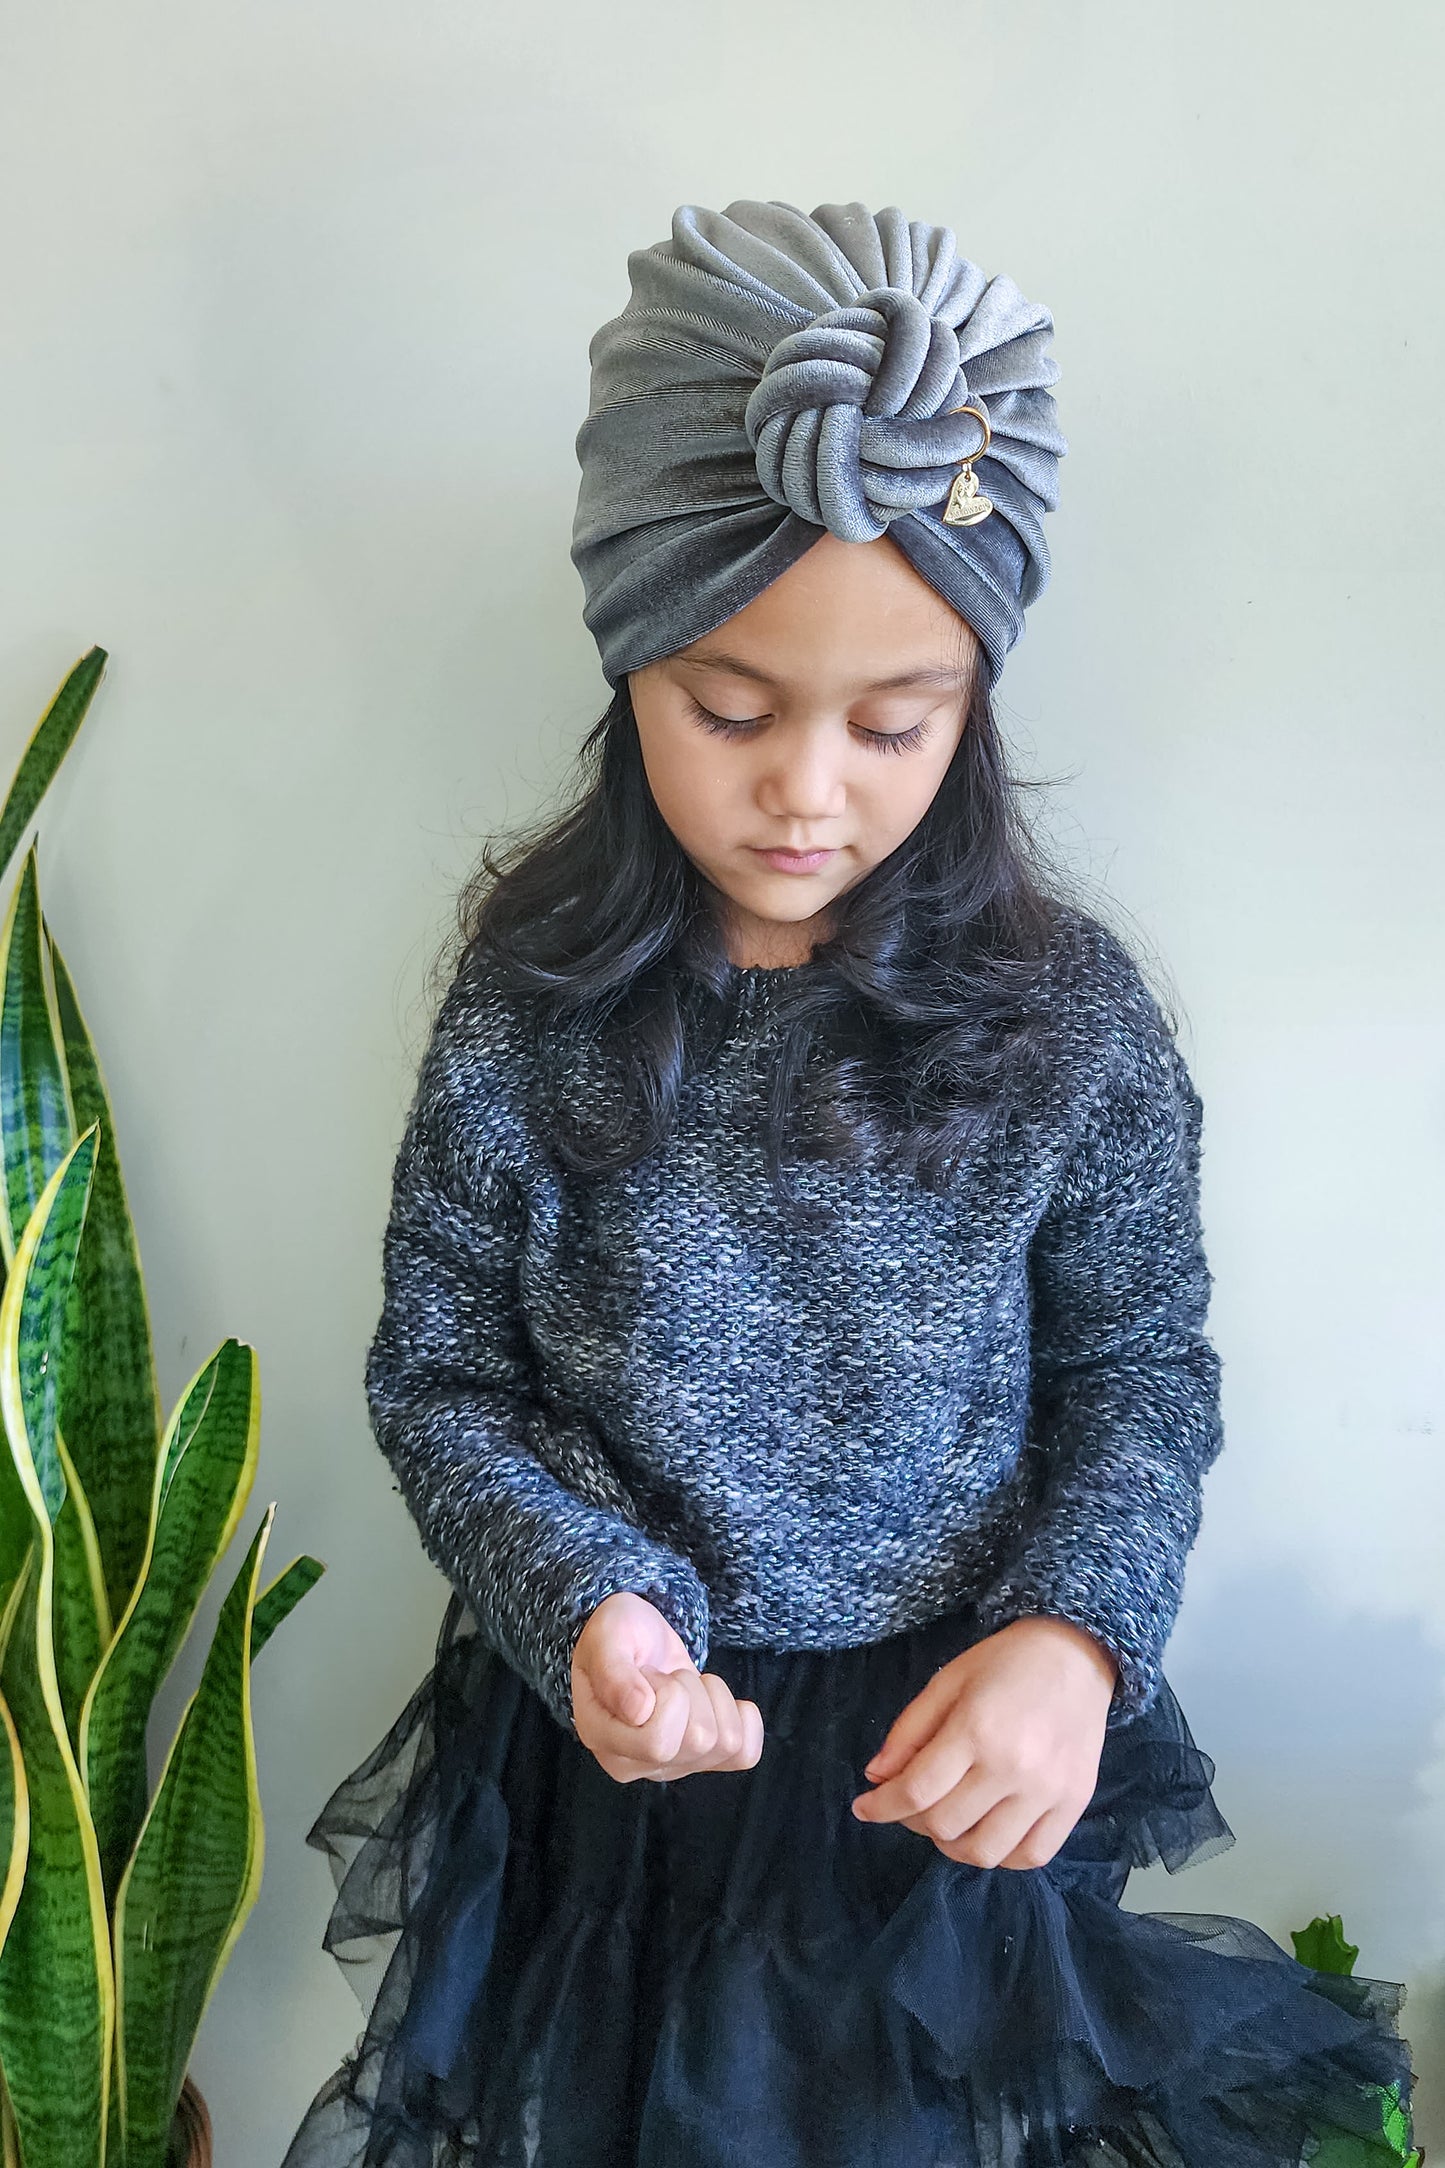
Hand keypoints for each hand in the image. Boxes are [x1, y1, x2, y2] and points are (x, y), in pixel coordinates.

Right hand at [572, 1591, 764, 1782]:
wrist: (637, 1639)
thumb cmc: (616, 1636)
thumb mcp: (607, 1637)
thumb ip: (614, 1672)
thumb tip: (639, 1712)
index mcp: (602, 1738)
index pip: (659, 1743)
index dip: (668, 1695)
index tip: (647, 1672)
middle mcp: (635, 1764)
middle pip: (700, 1740)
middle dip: (692, 1690)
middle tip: (665, 1677)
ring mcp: (671, 1767)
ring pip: (726, 1742)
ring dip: (712, 1698)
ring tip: (682, 1685)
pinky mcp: (702, 1761)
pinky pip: (746, 1753)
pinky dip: (742, 1719)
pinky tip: (715, 1702)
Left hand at [850, 1616, 1117, 1869]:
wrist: (1075, 1655)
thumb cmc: (1005, 1663)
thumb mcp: (947, 1682)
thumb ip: (909, 1731)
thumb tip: (877, 1778)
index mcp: (977, 1729)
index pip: (917, 1791)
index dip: (882, 1806)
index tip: (864, 1808)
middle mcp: (1014, 1767)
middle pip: (945, 1825)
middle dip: (912, 1821)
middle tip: (908, 1803)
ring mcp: (1048, 1792)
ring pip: (985, 1852)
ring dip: (952, 1845)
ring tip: (945, 1821)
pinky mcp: (1074, 1804)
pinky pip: (1031, 1856)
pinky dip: (1001, 1856)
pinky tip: (986, 1830)